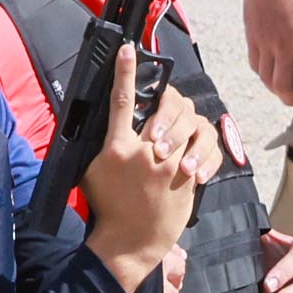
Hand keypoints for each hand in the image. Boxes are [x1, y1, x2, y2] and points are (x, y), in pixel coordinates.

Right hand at [82, 89, 209, 286]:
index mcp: (116, 148)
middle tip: (161, 104)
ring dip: (179, 127)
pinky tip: (188, 155)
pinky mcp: (187, 177)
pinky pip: (200, 150)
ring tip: (169, 139)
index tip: (129, 50)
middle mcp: (145, 152)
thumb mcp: (92, 171)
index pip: (121, 100)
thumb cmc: (108, 207)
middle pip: (165, 106)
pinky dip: (196, 150)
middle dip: (166, 102)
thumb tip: (103, 118)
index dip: (125, 71)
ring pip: (186, 125)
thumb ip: (100, 142)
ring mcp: (170, 164)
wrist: (131, 242)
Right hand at [239, 0, 292, 115]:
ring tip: (284, 88)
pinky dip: (263, 72)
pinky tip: (271, 70)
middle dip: (292, 99)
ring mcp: (265, 43)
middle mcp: (282, 46)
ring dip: (276, 89)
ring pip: (266, 79)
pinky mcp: (252, 37)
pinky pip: (255, 64)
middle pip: (284, 87)